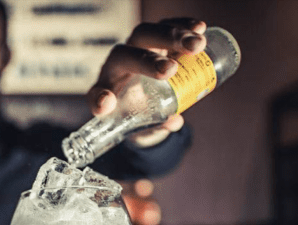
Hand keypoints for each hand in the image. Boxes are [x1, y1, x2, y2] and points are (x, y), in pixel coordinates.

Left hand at [87, 18, 206, 147]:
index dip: (100, 98)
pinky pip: (166, 26)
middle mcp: (119, 63)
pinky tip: (199, 28)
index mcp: (107, 88)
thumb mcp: (138, 125)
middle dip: (147, 60)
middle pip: (125, 54)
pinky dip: (183, 24)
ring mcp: (138, 47)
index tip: (109, 103)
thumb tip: (173, 122)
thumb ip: (152, 126)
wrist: (141, 95)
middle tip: (171, 69)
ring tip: (198, 45)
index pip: (98, 91)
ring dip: (172, 36)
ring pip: (147, 34)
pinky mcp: (157, 38)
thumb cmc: (134, 111)